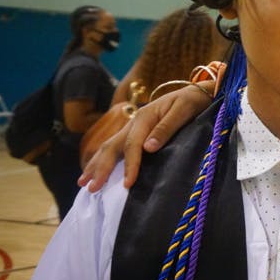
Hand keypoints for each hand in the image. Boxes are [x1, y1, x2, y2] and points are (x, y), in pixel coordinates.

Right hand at [78, 84, 212, 191]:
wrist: (196, 92)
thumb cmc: (191, 101)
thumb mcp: (183, 111)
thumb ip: (166, 128)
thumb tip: (148, 148)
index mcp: (145, 117)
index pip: (132, 145)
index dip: (129, 165)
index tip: (127, 184)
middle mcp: (134, 122)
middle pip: (112, 147)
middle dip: (101, 168)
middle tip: (91, 188)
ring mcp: (133, 127)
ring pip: (109, 147)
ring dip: (95, 164)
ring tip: (83, 182)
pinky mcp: (137, 132)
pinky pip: (116, 147)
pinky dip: (103, 160)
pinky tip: (96, 170)